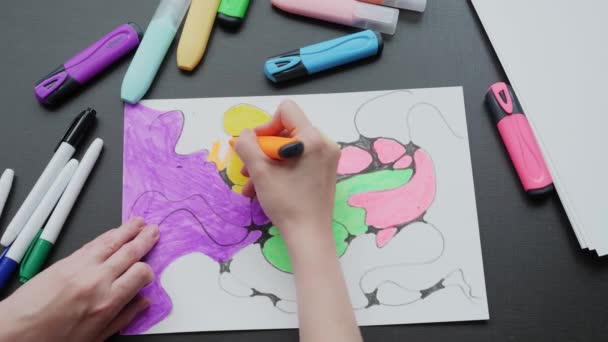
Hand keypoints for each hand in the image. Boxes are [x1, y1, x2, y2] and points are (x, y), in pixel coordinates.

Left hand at [0, 217, 158, 341]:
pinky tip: (115, 232)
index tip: (147, 273)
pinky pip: (93, 243)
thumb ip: (124, 317)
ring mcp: (81, 267)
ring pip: (112, 242)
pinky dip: (107, 235)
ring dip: (128, 230)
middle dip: (144, 240)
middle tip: (154, 232)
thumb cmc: (52, 338)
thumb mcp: (97, 336)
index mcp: (107, 302)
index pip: (140, 274)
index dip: (148, 271)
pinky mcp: (66, 261)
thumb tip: (142, 303)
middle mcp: (96, 280)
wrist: (16, 332)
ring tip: (139, 223)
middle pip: (129, 252)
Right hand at [234, 100, 340, 240]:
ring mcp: (327, 159)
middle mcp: (325, 144)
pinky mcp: (326, 172)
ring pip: (290, 149)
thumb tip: (245, 135)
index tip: (256, 147)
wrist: (309, 236)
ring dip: (268, 163)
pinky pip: (300, 160)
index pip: (287, 111)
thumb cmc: (286, 203)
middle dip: (264, 149)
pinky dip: (281, 170)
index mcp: (313, 139)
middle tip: (248, 170)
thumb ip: (247, 145)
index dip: (266, 125)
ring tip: (252, 185)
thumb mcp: (260, 171)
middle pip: (287, 131)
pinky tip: (265, 189)